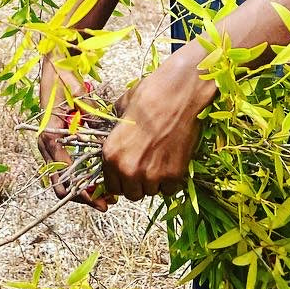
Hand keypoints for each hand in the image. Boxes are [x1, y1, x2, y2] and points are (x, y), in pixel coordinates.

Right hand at [37, 58, 112, 210]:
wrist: (53, 66)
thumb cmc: (63, 77)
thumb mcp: (74, 91)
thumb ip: (84, 106)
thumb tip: (93, 119)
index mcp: (49, 132)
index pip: (60, 167)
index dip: (77, 185)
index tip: (94, 197)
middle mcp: (46, 142)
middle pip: (60, 178)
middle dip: (81, 194)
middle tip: (104, 204)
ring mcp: (50, 143)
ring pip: (62, 176)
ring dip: (81, 189)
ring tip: (104, 199)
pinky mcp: (57, 141)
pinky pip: (66, 166)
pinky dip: (80, 177)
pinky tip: (97, 182)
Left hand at [101, 48, 216, 200]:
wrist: (178, 95)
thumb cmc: (149, 96)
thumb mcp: (120, 111)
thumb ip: (115, 133)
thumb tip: (115, 138)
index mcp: (111, 154)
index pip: (111, 186)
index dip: (120, 179)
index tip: (128, 173)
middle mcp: (128, 169)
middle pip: (131, 193)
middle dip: (137, 183)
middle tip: (146, 166)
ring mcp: (152, 175)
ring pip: (151, 192)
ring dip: (155, 181)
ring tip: (160, 159)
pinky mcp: (173, 175)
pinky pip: (170, 190)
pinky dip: (171, 180)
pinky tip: (172, 161)